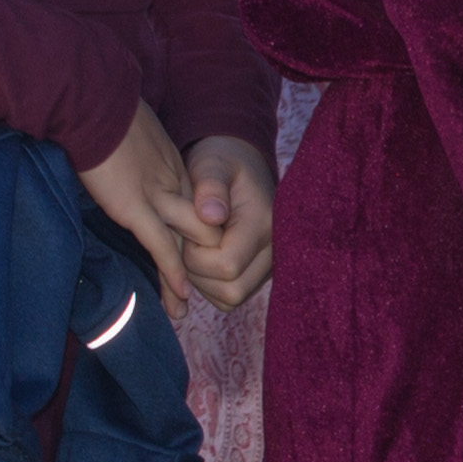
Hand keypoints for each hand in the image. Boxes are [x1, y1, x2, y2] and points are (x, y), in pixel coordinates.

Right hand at [77, 103, 209, 298]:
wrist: (92, 98)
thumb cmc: (99, 106)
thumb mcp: (122, 130)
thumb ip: (126, 150)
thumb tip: (108, 151)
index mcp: (170, 166)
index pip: (191, 208)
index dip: (193, 233)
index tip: (190, 253)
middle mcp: (171, 183)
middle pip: (197, 228)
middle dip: (197, 261)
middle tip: (195, 290)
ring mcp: (155, 195)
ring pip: (185, 242)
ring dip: (184, 277)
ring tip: (182, 309)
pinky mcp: (134, 206)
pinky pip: (160, 245)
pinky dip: (170, 272)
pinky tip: (179, 296)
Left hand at [179, 132, 275, 308]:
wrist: (241, 168)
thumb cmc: (222, 164)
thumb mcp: (212, 164)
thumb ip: (211, 185)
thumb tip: (210, 216)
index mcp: (264, 223)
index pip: (227, 265)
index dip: (197, 256)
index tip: (188, 230)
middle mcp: (274, 251)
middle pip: (231, 290)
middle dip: (198, 272)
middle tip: (190, 241)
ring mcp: (269, 267)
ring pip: (230, 298)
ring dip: (203, 280)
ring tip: (197, 247)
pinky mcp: (259, 276)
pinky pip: (229, 297)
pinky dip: (210, 285)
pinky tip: (204, 258)